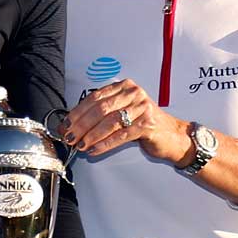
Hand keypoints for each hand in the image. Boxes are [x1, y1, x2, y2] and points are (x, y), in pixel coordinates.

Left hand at [54, 79, 187, 164]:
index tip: (65, 125)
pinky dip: (104, 144)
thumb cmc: (143, 124)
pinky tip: (94, 150)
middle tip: (69, 136)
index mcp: (124, 87)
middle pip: (100, 109)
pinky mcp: (147, 125)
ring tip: (80, 145)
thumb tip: (72, 125)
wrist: (171, 135)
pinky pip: (120, 135)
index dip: (77, 112)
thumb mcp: (122, 112)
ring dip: (91, 135)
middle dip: (81, 125)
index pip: (94, 97)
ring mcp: (142, 108)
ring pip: (109, 122)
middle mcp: (133, 94)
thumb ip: (101, 114)